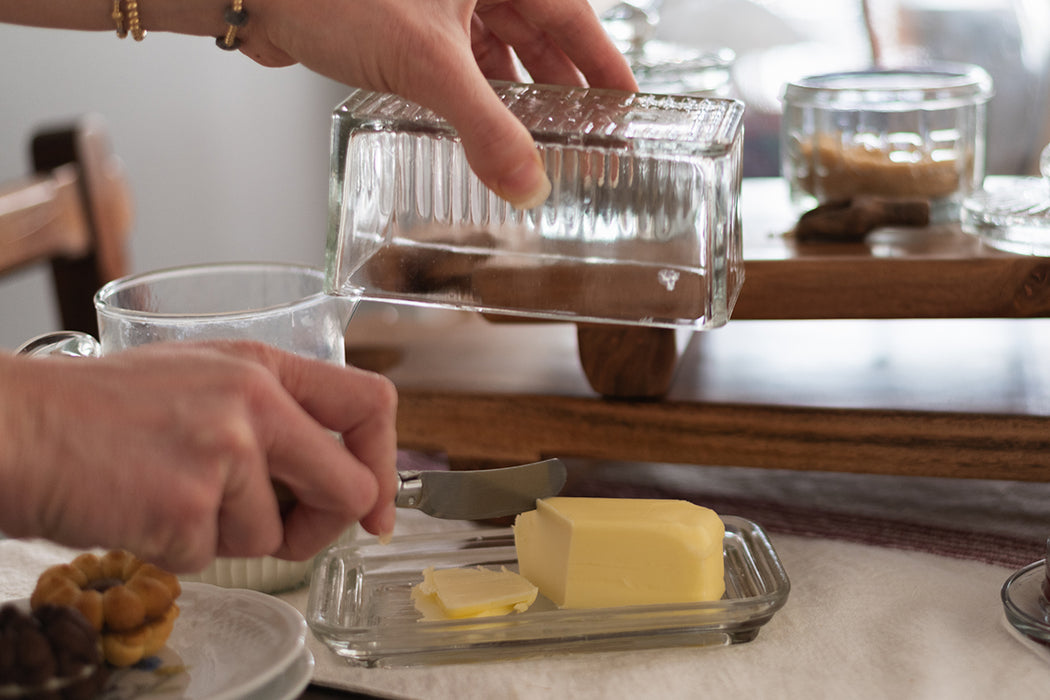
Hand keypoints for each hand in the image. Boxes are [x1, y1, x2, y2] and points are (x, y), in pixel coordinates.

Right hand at [0, 341, 396, 572]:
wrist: (19, 428)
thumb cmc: (103, 411)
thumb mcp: (203, 379)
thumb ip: (273, 416)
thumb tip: (334, 475)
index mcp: (264, 366)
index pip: (371, 403)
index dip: (386, 464)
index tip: (378, 507)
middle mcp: (255, 402)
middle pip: (350, 488)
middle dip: (324, 526)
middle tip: (284, 531)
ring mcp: (224, 452)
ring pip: (276, 535)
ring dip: (230, 536)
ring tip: (172, 497)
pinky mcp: (188, 505)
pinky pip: (215, 556)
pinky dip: (182, 550)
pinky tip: (144, 511)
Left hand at [239, 0, 638, 207]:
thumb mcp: (428, 64)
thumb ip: (486, 128)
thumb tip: (528, 184)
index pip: (574, 15)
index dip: (604, 63)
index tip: (627, 102)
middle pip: (537, 32)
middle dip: (559, 84)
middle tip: (583, 132)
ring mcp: (438, 0)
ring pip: (496, 47)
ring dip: (513, 93)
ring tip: (536, 139)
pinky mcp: (405, 21)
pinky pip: (456, 59)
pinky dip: (472, 91)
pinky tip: (479, 124)